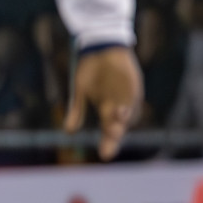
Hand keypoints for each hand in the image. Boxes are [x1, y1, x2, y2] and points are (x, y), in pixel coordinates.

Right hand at [64, 46, 142, 160]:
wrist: (100, 45)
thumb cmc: (90, 67)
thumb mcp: (80, 90)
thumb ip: (76, 110)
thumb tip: (69, 133)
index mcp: (108, 107)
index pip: (110, 130)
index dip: (109, 143)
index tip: (105, 157)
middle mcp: (120, 104)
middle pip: (120, 126)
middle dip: (115, 137)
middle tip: (108, 151)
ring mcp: (128, 94)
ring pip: (129, 115)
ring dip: (121, 123)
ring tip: (113, 131)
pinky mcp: (133, 84)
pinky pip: (133, 98)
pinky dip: (128, 107)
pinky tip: (121, 112)